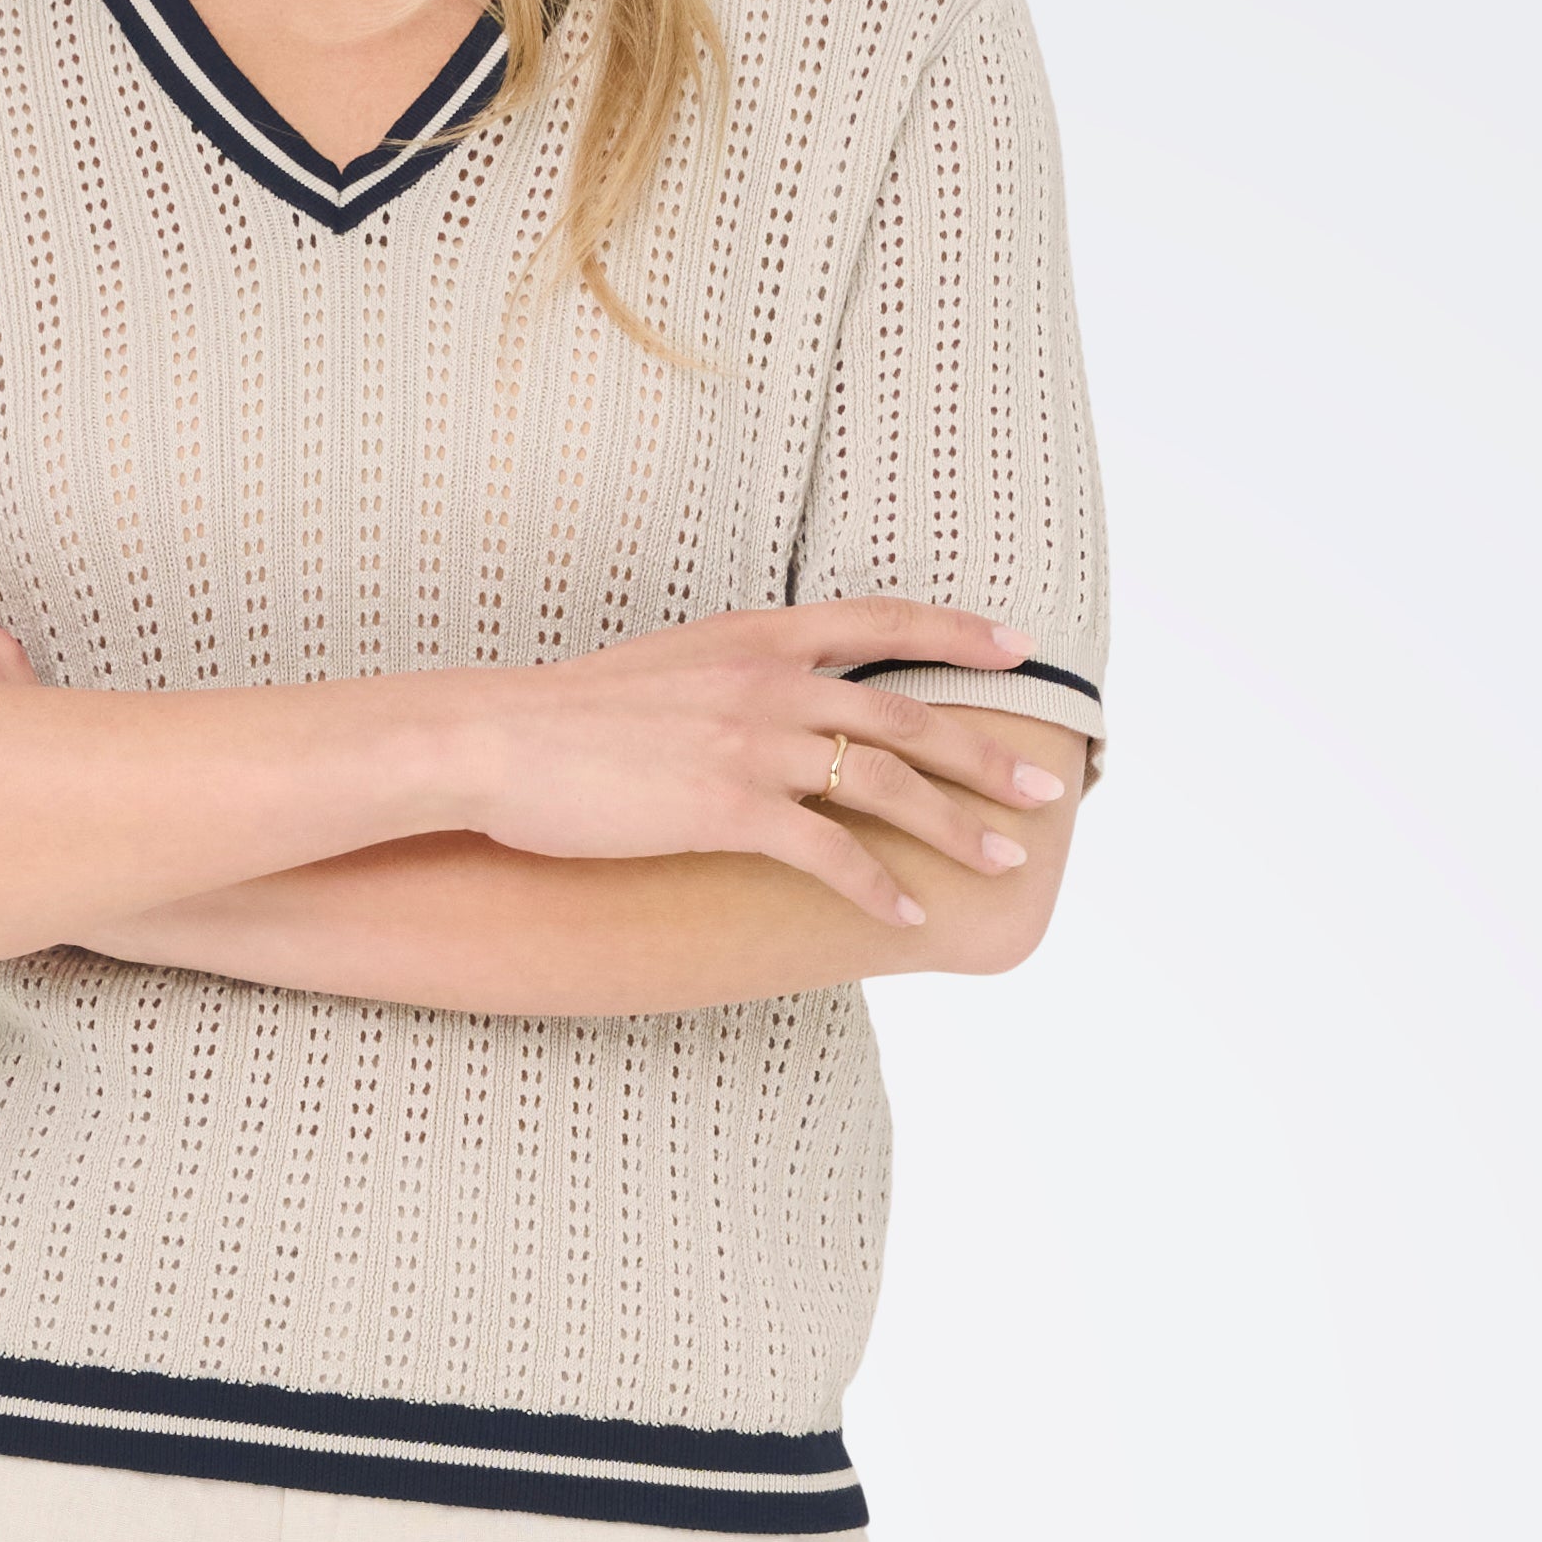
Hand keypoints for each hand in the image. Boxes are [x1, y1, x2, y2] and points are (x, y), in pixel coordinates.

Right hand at [444, 605, 1075, 927]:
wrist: (497, 740)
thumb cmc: (567, 717)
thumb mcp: (668, 669)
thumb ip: (733, 677)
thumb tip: (768, 703)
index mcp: (758, 637)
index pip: (883, 622)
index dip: (957, 634)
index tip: (1015, 648)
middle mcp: (771, 683)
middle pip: (908, 718)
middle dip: (985, 757)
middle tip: (1044, 788)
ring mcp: (754, 745)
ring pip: (887, 787)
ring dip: (957, 829)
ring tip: (1004, 862)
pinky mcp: (728, 809)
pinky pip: (828, 855)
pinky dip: (875, 890)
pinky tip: (905, 919)